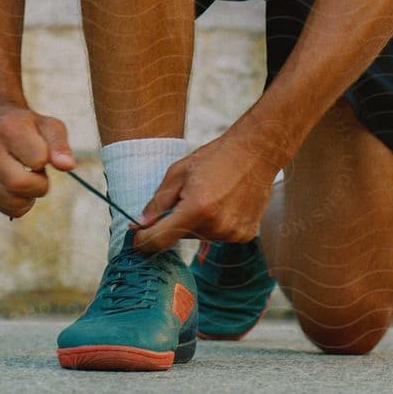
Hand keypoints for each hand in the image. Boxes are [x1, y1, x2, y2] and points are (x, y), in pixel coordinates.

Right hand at [0, 103, 74, 218]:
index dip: (46, 159)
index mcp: (8, 129)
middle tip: (40, 172)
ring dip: (31, 196)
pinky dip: (23, 203)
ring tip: (28, 176)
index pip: (37, 159)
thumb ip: (60, 144)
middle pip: (19, 185)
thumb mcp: (50, 126)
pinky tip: (19, 186)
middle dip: (40, 184)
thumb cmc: (29, 127)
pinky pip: (10, 210)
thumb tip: (68, 166)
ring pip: (15, 203)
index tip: (42, 151)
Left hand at [128, 130, 276, 253]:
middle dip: (176, 221)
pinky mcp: (245, 235)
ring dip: (197, 223)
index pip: (160, 239)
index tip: (136, 238)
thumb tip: (140, 223)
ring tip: (210, 195)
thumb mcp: (178, 172)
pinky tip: (224, 202)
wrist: (256, 153)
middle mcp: (216, 227)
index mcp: (196, 209)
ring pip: (200, 236)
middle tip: (187, 195)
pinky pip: (219, 236)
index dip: (144, 241)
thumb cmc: (216, 157)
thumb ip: (158, 201)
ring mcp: (232, 233)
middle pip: (181, 236)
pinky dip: (216, 223)